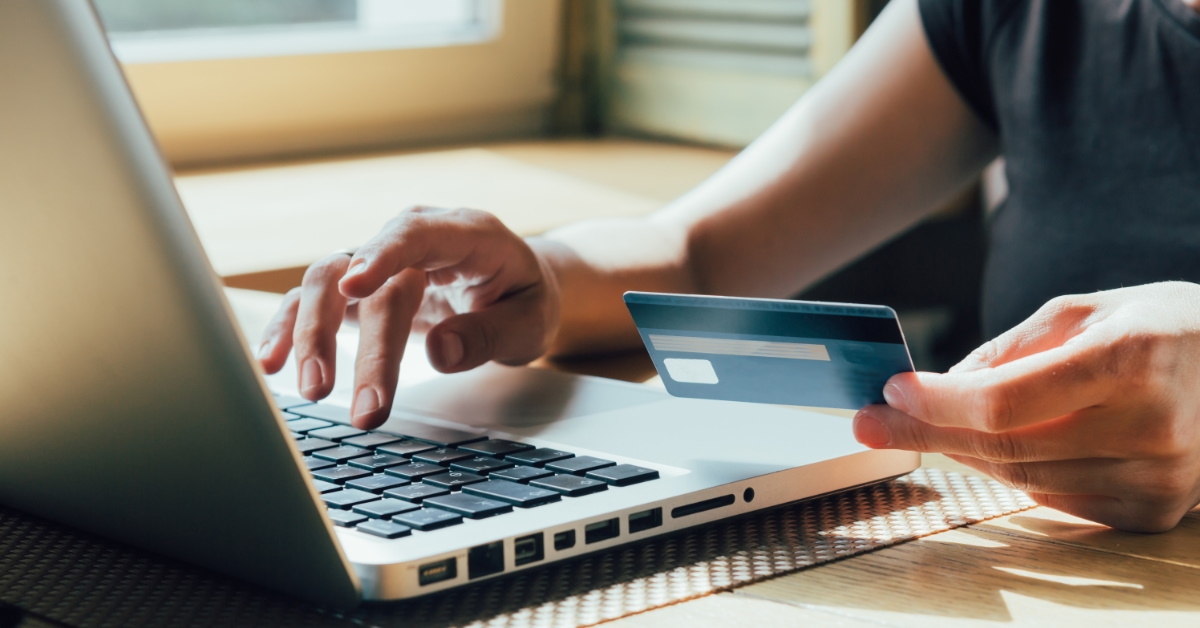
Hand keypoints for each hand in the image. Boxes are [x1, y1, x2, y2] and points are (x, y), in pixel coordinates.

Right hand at [256, 206, 560, 428]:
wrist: (516, 290)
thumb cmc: (524, 300)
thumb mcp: (531, 321)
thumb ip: (490, 335)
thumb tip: (440, 353)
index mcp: (465, 234)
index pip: (416, 233)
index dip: (383, 254)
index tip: (356, 286)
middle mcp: (413, 239)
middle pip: (366, 274)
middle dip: (360, 343)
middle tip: (365, 408)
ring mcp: (381, 260)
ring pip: (327, 282)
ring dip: (313, 335)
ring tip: (313, 391)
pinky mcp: (360, 287)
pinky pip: (315, 300)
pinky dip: (291, 329)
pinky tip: (272, 362)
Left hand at [853, 282, 1199, 531]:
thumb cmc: (1158, 329)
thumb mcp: (1082, 311)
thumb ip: (1009, 350)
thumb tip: (942, 386)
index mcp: (1131, 360)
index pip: (1006, 401)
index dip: (939, 402)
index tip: (891, 391)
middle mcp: (1150, 426)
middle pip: (1005, 447)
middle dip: (926, 432)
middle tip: (871, 422)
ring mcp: (1157, 479)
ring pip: (1022, 477)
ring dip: (963, 451)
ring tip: (929, 425)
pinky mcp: (1152, 511)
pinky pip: (1054, 498)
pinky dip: (1013, 472)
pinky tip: (993, 445)